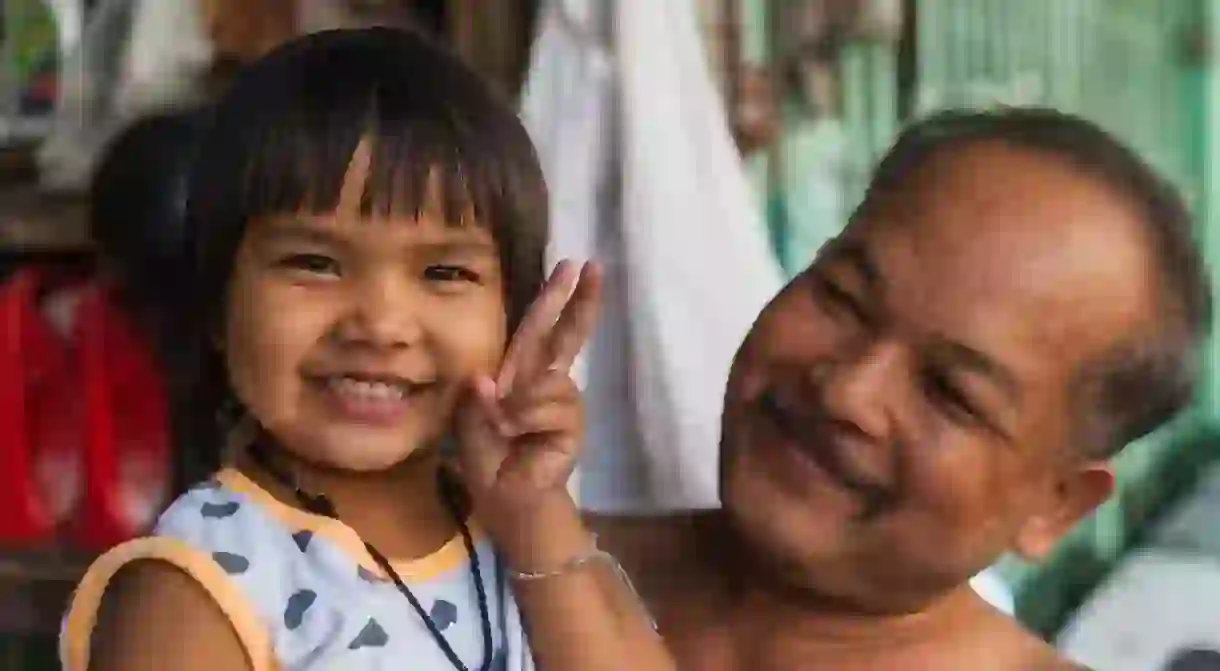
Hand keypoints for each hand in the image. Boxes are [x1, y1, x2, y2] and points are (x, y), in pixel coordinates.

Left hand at [455, 260, 601, 522]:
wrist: (507, 500)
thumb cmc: (488, 459)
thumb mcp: (470, 422)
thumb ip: (479, 398)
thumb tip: (488, 381)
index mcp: (522, 374)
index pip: (540, 329)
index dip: (555, 298)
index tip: (572, 266)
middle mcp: (547, 383)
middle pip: (567, 336)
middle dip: (580, 302)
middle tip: (594, 268)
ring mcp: (564, 404)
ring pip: (548, 380)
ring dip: (519, 404)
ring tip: (505, 428)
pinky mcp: (572, 427)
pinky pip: (549, 407)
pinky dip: (525, 419)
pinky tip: (518, 436)